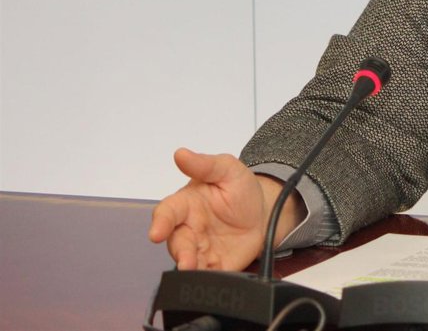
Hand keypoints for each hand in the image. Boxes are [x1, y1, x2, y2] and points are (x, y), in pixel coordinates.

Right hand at [148, 148, 296, 270]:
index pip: (167, 213)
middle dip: (180, 252)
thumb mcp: (227, 169)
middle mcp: (188, 229)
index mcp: (186, 204)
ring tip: (196, 272)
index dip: (160, 222)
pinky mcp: (215, 265)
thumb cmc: (239, 189)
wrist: (262, 211)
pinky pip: (208, 275)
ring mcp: (200, 249)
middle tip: (186, 261)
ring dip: (191, 269)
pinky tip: (212, 282)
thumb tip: (180, 153)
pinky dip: (207, 280)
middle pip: (177, 243)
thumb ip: (205, 164)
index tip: (157, 233)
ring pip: (188, 262)